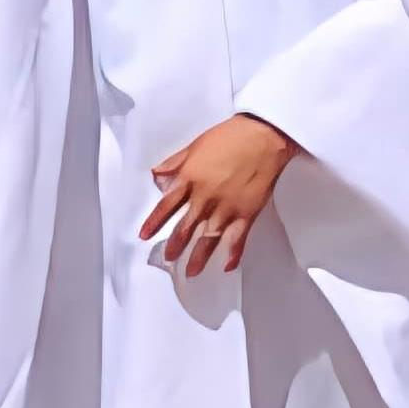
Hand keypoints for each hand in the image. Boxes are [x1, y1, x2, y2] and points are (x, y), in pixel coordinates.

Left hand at [138, 113, 298, 276]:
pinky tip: (227, 266)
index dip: (154, 222)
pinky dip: (233, 254)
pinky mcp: (247, 212)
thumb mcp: (195, 145)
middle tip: (168, 257)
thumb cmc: (230, 136)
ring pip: (208, 239)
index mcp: (190, 178)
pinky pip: (238, 239)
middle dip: (175, 245)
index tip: (144, 235)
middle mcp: (205, 197)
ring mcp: (226, 207)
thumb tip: (157, 175)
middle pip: (185, 228)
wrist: (263, 136)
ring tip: (191, 271)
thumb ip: (175, 162)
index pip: (166, 206)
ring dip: (198, 257)